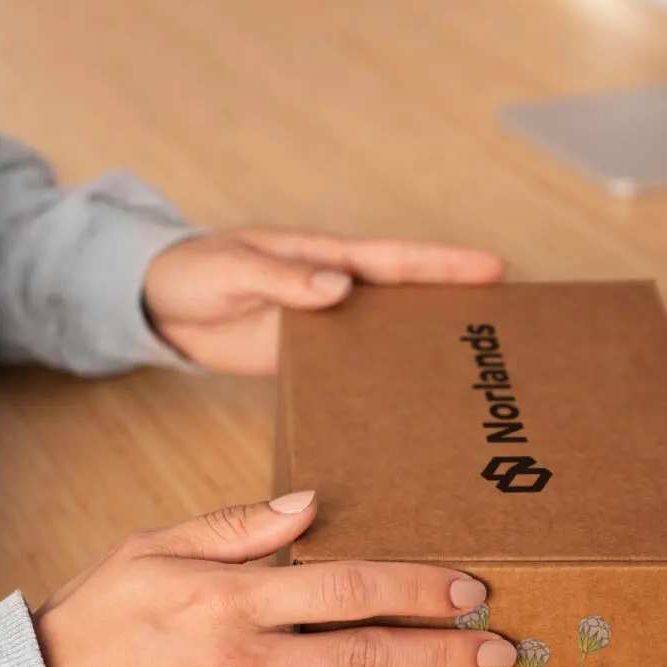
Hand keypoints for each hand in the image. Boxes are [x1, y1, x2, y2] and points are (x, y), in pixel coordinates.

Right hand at [33, 491, 517, 666]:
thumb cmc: (98, 618)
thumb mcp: (154, 549)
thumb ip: (236, 527)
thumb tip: (310, 503)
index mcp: (227, 599)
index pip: (346, 588)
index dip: (415, 587)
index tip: (466, 588)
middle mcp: (240, 665)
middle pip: (367, 656)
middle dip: (442, 651)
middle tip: (499, 649)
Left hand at [142, 229, 504, 374]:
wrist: (155, 305)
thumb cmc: (193, 270)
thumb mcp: (233, 269)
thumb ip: (283, 278)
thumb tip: (339, 285)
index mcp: (322, 257)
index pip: (393, 259)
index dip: (442, 264)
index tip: (493, 267)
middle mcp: (333, 289)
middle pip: (406, 297)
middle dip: (456, 305)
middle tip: (511, 327)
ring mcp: (322, 325)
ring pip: (386, 336)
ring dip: (425, 350)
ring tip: (477, 374)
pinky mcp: (304, 358)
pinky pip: (352, 370)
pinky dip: (381, 383)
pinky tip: (408, 409)